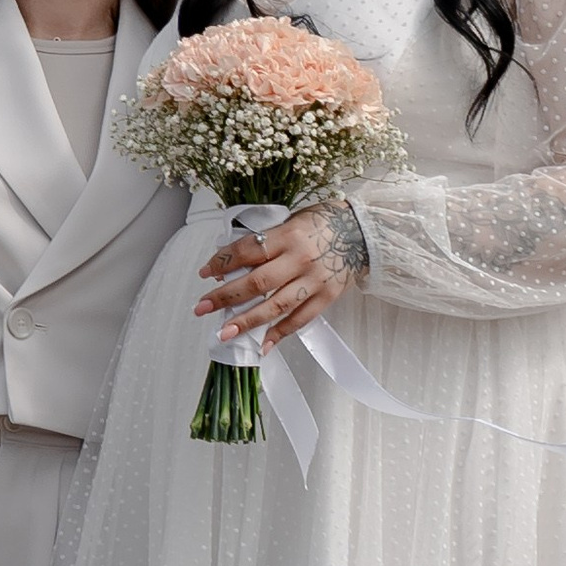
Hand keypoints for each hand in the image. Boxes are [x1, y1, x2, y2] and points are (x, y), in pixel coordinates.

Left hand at [195, 205, 361, 348]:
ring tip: (225, 333)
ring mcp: (314, 280)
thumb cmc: (320, 223)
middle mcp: (299, 259)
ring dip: (248, 320)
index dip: (222, 262)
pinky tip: (262, 344)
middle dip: (226, 296)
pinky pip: (300, 319)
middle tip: (202, 307)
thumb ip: (264, 241)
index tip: (204, 273)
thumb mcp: (289, 221)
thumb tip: (232, 263)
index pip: (247, 251)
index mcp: (287, 235)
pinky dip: (280, 333)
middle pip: (257, 282)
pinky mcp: (326, 297)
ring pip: (276, 305)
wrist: (362, 231)